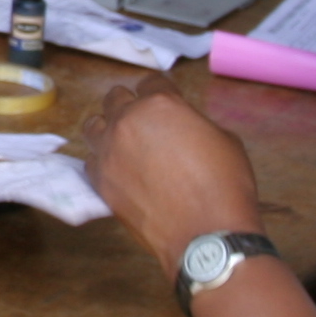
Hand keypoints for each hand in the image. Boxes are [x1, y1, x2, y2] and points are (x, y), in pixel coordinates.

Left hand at [76, 81, 264, 276]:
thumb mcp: (223, 139)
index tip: (166, 105)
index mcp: (160, 104)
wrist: (205, 235)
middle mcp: (127, 121)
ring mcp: (108, 151)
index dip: (161, 92)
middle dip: (130, 106)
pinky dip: (103, 162)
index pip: (151, 81)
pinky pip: (91, 161)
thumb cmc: (224, 185)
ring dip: (108, 129)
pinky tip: (119, 173)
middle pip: (115, 98)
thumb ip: (193, 123)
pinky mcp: (100, 181)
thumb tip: (182, 128)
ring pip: (94, 126)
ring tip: (125, 145)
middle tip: (146, 124)